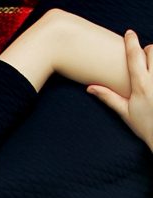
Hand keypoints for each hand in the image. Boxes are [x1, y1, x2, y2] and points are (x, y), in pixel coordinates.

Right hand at [88, 30, 152, 149]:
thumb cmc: (143, 124)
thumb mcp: (124, 112)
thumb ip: (108, 97)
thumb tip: (90, 87)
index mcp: (141, 85)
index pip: (135, 56)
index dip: (131, 42)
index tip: (128, 33)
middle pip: (152, 51)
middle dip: (146, 51)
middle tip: (140, 61)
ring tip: (149, 69)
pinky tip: (151, 80)